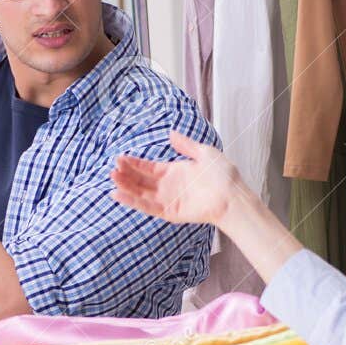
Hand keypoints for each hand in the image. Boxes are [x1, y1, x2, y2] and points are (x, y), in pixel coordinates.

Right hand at [110, 130, 245, 226]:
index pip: (148, 168)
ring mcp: (168, 200)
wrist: (233, 196)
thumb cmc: (223, 174)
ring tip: (113, 179)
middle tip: (113, 169)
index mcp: (174, 172)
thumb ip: (186, 144)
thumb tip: (171, 133)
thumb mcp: (204, 152)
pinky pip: (148, 207)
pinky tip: (120, 195)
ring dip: (126, 187)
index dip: (134, 163)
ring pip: (141, 194)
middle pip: (141, 181)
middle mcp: (168, 186)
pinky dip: (133, 202)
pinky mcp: (170, 212)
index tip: (120, 158)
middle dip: (126, 175)